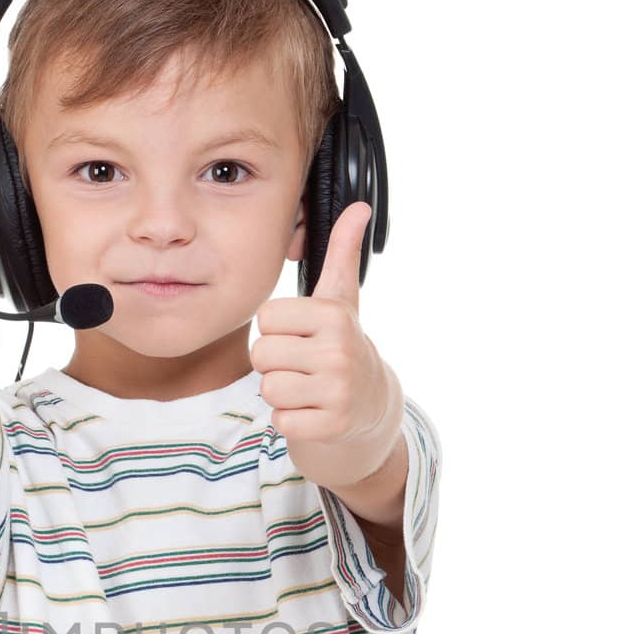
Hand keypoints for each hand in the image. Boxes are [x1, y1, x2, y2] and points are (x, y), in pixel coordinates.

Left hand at [251, 201, 403, 489]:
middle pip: (261, 354)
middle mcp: (339, 351)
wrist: (372, 409)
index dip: (276, 330)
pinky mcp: (331, 426)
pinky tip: (313, 411)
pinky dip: (291, 420)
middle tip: (302, 366)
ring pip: (268, 389)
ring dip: (281, 393)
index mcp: (334, 315)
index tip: (301, 337)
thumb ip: (341, 253)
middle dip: (275, 364)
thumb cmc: (343, 347)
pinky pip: (281, 421)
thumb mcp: (342, 300)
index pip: (266, 318)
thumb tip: (359, 206)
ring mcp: (338, 391)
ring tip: (307, 387)